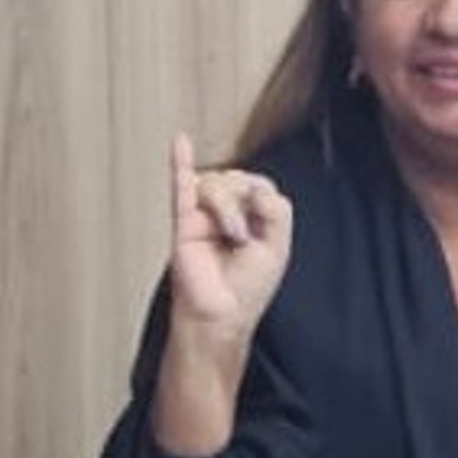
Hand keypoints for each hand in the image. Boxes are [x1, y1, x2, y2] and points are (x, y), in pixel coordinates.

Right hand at [169, 131, 293, 337]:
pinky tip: (180, 142)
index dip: (261, 197)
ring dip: (224, 206)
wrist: (218, 316)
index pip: (260, 185)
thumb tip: (253, 186)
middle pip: (236, 179)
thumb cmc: (246, 291)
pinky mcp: (183, 222)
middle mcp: (229, 214)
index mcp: (254, 219)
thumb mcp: (277, 248)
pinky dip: (180, 163)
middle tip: (242, 238)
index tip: (260, 225)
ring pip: (214, 182)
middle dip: (242, 203)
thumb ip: (276, 212)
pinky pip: (181, 185)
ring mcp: (204, 216)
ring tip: (228, 236)